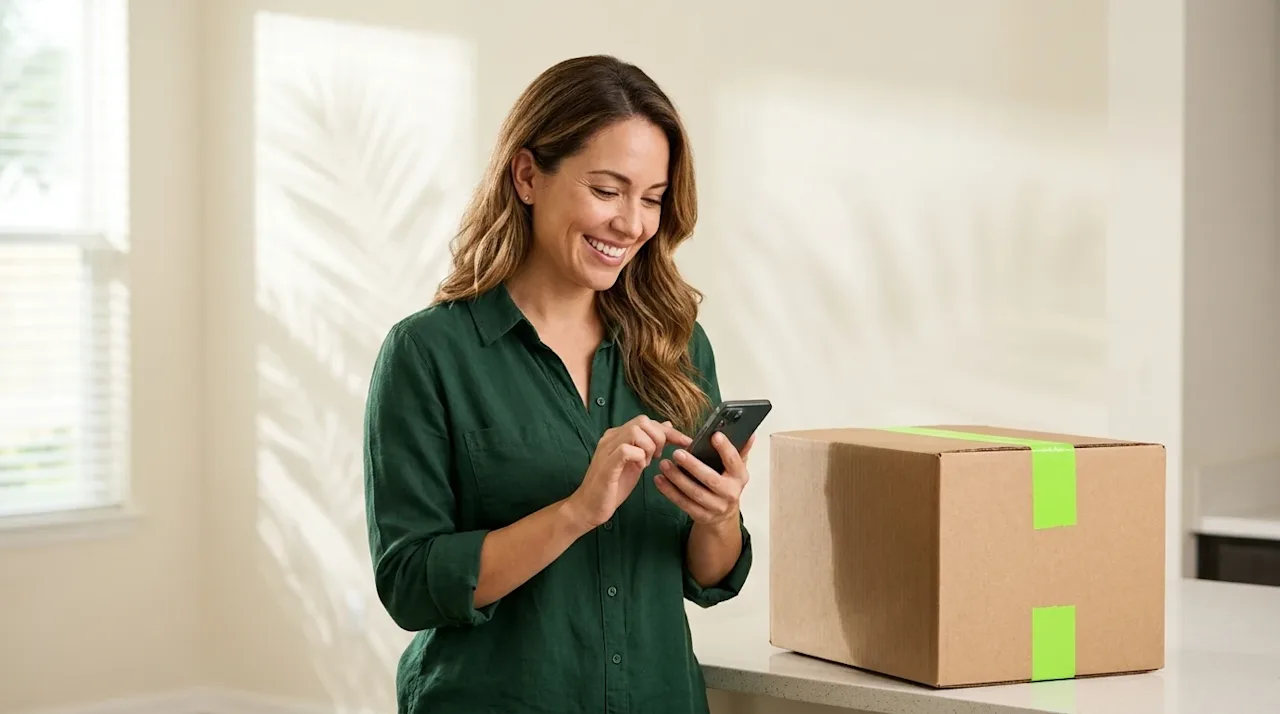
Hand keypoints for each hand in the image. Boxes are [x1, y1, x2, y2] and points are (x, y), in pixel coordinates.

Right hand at [566, 415, 691, 529]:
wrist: (589, 507)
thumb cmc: (613, 486)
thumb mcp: (637, 462)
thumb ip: (649, 444)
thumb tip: (666, 425)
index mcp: (618, 436)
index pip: (647, 422)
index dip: (670, 431)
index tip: (686, 442)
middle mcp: (611, 437)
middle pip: (643, 421)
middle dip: (659, 438)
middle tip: (658, 457)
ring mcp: (607, 449)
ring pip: (635, 431)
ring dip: (648, 448)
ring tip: (646, 464)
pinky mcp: (607, 464)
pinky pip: (626, 450)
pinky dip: (639, 457)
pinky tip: (639, 468)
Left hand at [655, 432, 754, 525]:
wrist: (723, 514)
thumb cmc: (726, 483)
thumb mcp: (735, 467)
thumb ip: (740, 450)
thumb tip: (749, 433)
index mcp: (740, 477)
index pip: (734, 461)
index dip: (725, 448)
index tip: (714, 435)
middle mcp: (731, 493)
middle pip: (710, 479)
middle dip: (693, 466)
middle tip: (677, 453)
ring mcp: (716, 507)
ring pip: (694, 493)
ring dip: (677, 478)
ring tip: (664, 465)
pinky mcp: (702, 516)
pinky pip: (683, 503)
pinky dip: (669, 491)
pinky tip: (659, 480)